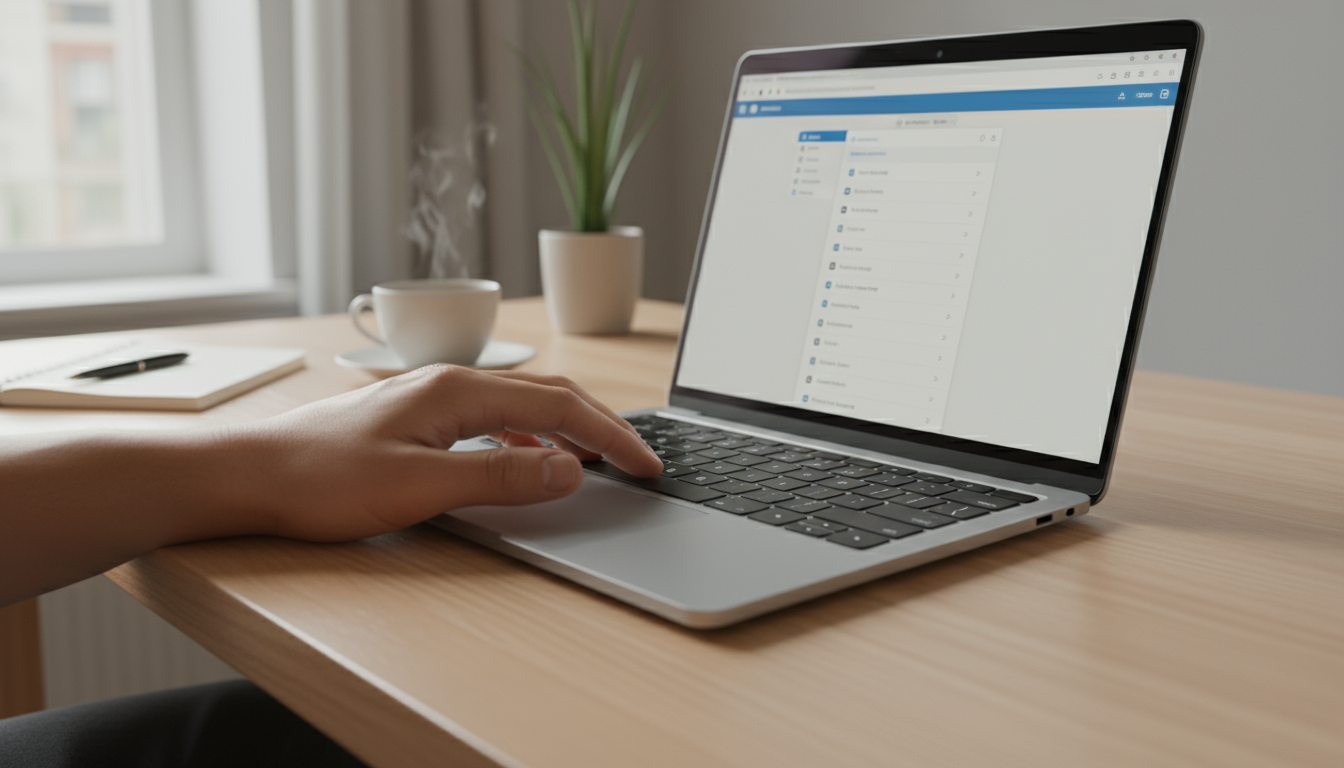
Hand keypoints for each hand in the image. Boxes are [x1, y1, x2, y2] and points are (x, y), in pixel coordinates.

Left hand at [232, 365, 663, 540]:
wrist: (248, 474)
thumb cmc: (321, 479)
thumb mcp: (419, 486)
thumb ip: (499, 478)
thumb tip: (570, 472)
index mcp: (458, 391)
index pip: (560, 407)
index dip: (611, 436)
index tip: (646, 464)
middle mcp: (450, 384)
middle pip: (549, 397)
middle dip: (601, 427)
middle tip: (639, 461)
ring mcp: (433, 399)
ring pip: (523, 408)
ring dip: (568, 433)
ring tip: (600, 462)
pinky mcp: (419, 419)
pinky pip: (495, 422)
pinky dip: (530, 442)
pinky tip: (531, 466)